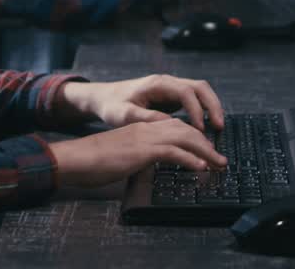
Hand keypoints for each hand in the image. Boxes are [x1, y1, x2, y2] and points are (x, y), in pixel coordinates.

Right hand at [50, 119, 226, 187]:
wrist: (75, 157)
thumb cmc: (92, 160)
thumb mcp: (120, 155)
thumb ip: (136, 156)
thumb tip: (146, 166)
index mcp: (141, 128)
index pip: (174, 127)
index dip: (193, 137)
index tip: (206, 150)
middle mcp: (146, 128)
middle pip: (185, 130)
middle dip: (205, 143)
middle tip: (220, 159)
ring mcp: (145, 138)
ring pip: (184, 138)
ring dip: (205, 151)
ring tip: (218, 163)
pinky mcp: (142, 150)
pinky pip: (173, 152)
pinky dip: (190, 159)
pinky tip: (200, 168)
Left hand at [59, 74, 224, 130]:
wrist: (104, 97)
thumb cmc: (112, 105)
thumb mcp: (125, 115)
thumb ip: (147, 119)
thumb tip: (171, 126)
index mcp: (157, 84)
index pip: (185, 92)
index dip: (196, 110)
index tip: (200, 128)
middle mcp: (167, 82)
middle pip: (200, 87)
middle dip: (212, 105)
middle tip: (219, 126)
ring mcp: (171, 88)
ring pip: (200, 91)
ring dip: (211, 107)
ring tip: (218, 127)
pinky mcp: (172, 96)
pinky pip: (194, 99)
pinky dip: (204, 110)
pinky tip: (206, 126)